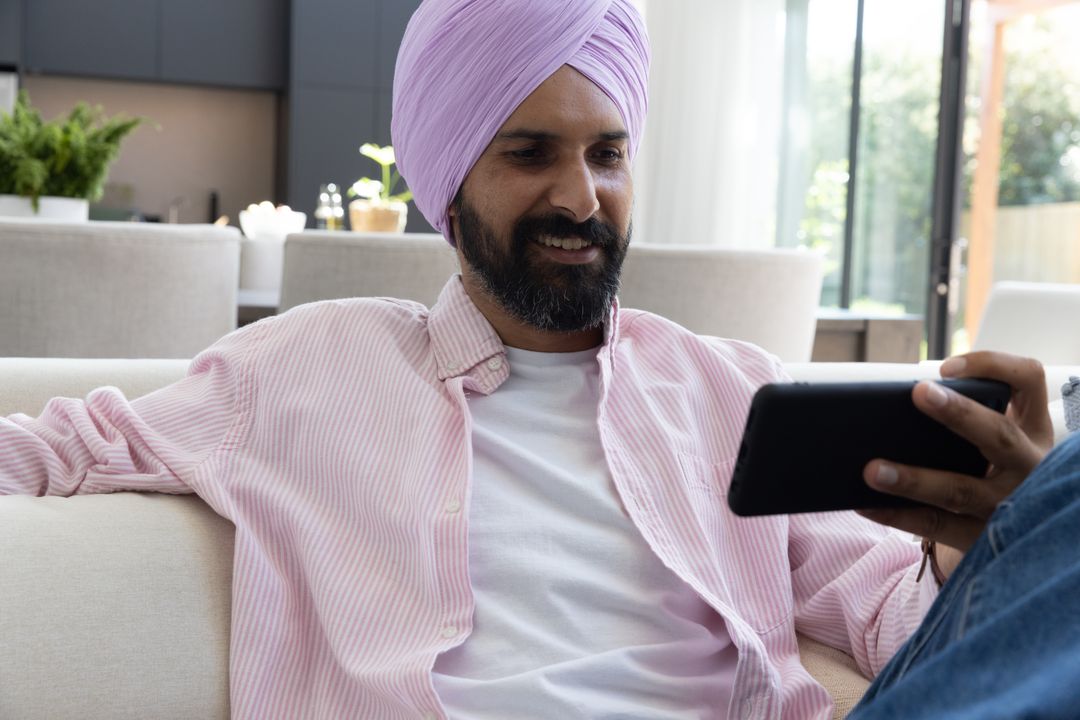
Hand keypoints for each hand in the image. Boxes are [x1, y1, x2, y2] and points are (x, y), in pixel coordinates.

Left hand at [857, 352, 1052, 562]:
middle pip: (999, 436)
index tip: (948, 366)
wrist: (1014, 533)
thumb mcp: (993, 441)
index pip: (1028, 380)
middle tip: (919, 392)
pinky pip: (936, 526)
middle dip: (959, 413)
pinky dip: (898, 514)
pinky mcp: (983, 539)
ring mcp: (1009, 506)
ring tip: (871, 469)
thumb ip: (962, 420)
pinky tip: (865, 504)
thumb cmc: (987, 469)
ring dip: (914, 479)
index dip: (994, 366)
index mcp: (1030, 428)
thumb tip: (896, 406)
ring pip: (961, 489)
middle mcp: (1028, 465)